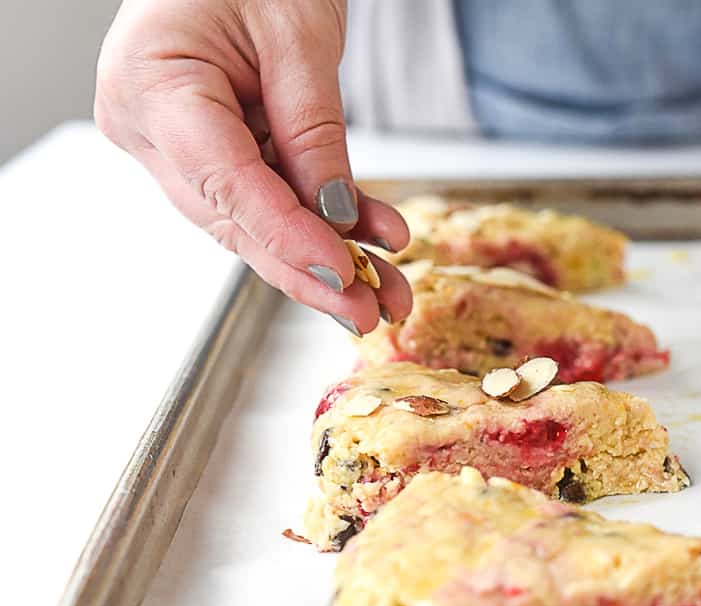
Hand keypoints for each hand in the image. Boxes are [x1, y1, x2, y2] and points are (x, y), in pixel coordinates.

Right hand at [95, 0, 411, 334]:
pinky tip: (371, 237)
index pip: (226, 183)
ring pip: (253, 219)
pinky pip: (265, 193)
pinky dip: (320, 217)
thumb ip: (314, 130)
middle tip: (370, 311)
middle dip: (312, 269)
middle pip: (236, 218)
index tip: (342, 274)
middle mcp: (148, 124)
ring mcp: (172, 141)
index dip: (289, 238)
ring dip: (325, 254)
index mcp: (152, 85)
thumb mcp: (297, 36)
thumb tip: (337, 213)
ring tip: (387, 288)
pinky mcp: (207, 146)